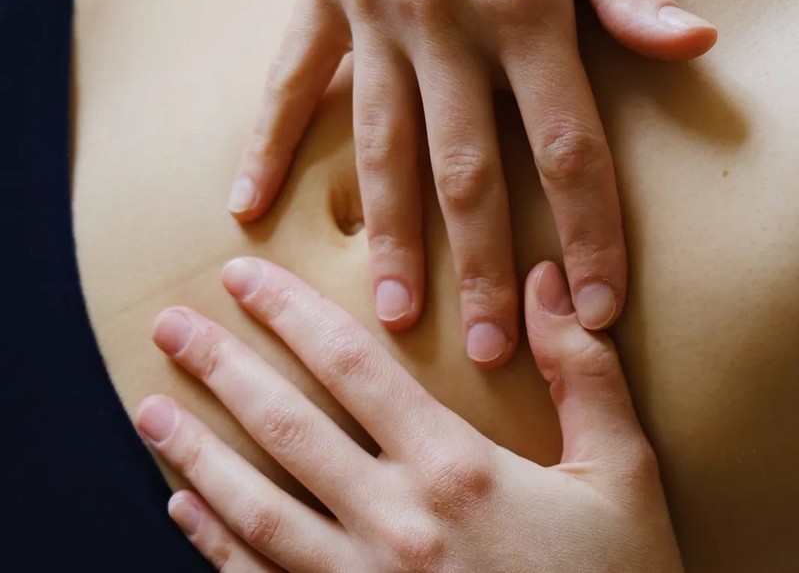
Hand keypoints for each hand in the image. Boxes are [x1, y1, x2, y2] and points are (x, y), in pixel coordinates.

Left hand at [136, 257, 683, 571]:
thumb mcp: (622, 475)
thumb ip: (584, 373)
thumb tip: (547, 280)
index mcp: (458, 472)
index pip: (355, 370)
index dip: (292, 315)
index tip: (243, 278)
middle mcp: (397, 526)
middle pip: (288, 430)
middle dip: (222, 370)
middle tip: (169, 328)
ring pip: (257, 509)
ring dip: (197, 455)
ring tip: (150, 411)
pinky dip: (216, 547)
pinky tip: (185, 510)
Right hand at [226, 0, 716, 366]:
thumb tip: (692, 46)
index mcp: (526, 3)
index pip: (569, 146)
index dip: (591, 234)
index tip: (599, 311)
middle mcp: (445, 19)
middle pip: (470, 171)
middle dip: (485, 268)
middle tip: (489, 353)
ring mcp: (373, 13)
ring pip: (382, 148)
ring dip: (389, 239)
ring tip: (393, 319)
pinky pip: (289, 83)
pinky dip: (267, 144)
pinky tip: (248, 207)